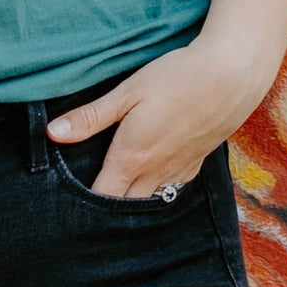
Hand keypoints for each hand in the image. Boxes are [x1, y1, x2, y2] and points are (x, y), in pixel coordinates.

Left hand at [44, 36, 274, 199]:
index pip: (102, 197)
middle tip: (88, 209)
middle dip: (107, 211)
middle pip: (125, 207)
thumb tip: (53, 134)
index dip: (84, 208)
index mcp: (132, 157)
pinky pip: (173, 190)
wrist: (233, 75)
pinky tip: (152, 181)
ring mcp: (179, 170)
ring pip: (151, 202)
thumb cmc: (177, 77)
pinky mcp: (198, 162)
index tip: (68, 210)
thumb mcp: (128, 91)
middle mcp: (155, 172)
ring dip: (134, 204)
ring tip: (119, 198)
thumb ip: (91, 116)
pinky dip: (158, 192)